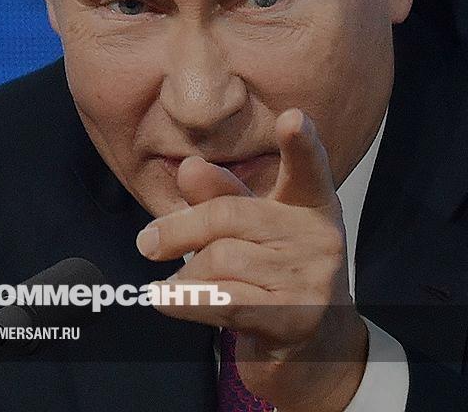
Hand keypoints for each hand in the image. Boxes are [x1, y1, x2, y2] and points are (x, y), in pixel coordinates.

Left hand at [135, 108, 368, 410]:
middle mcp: (320, 237)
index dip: (300, 143)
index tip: (290, 117)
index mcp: (312, 205)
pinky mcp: (295, 318)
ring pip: (220, 259)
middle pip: (230, 215)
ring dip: (186, 275)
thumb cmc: (274, 278)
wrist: (311, 350)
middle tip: (147, 243)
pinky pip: (224, 300)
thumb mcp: (252, 232)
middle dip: (180, 229)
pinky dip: (184, 300)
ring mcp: (313, 279)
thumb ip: (222, 197)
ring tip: (181, 286)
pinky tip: (162, 298)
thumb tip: (188, 167)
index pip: (308, 168)